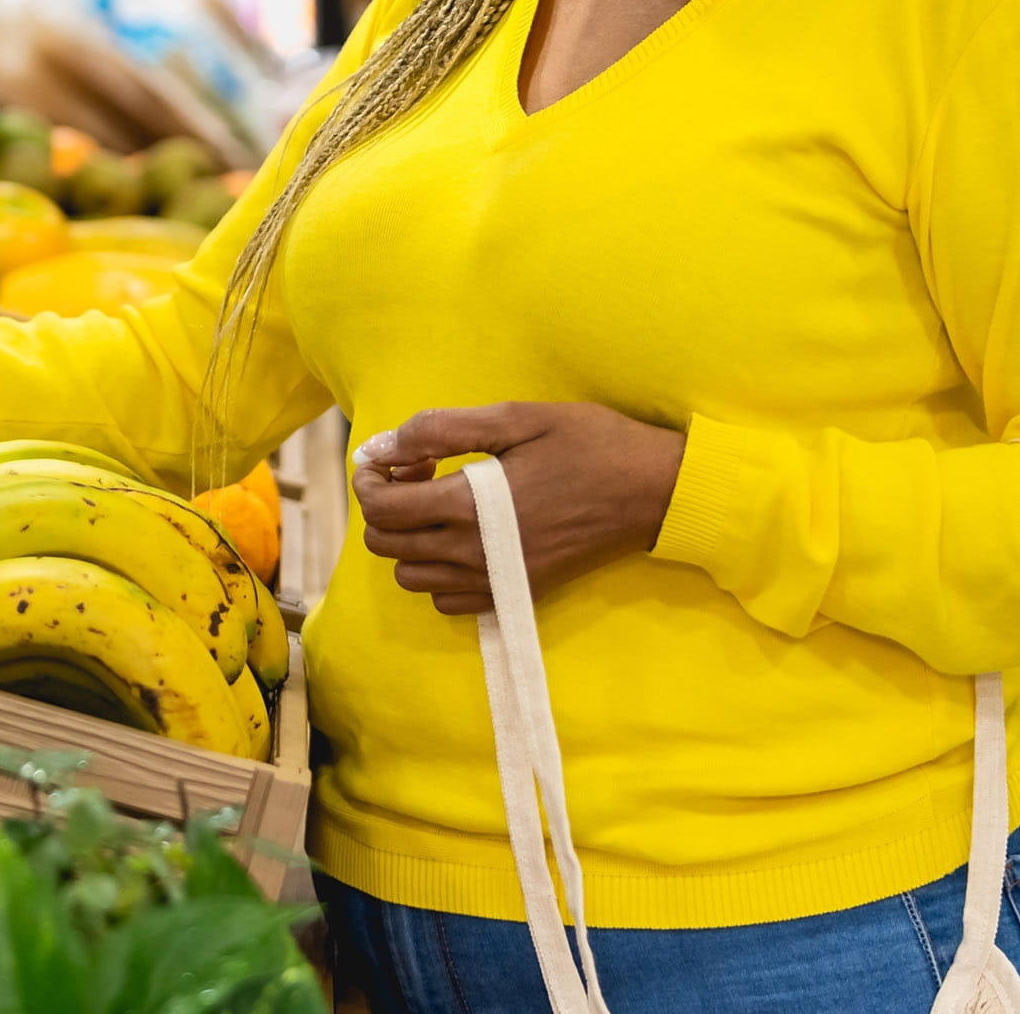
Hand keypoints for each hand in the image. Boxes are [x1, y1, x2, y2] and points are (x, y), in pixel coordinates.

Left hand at [353, 403, 686, 615]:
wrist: (651, 492)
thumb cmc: (588, 444)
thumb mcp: (515, 418)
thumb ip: (440, 429)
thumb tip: (381, 446)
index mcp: (469, 506)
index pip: (381, 508)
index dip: (367, 479)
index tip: (387, 457)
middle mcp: (473, 554)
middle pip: (386, 545)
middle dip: (384, 505)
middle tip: (419, 472)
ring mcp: (495, 581)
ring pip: (410, 577)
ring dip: (408, 540)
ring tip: (439, 503)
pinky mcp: (515, 595)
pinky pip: (448, 601)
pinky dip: (438, 573)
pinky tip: (461, 537)